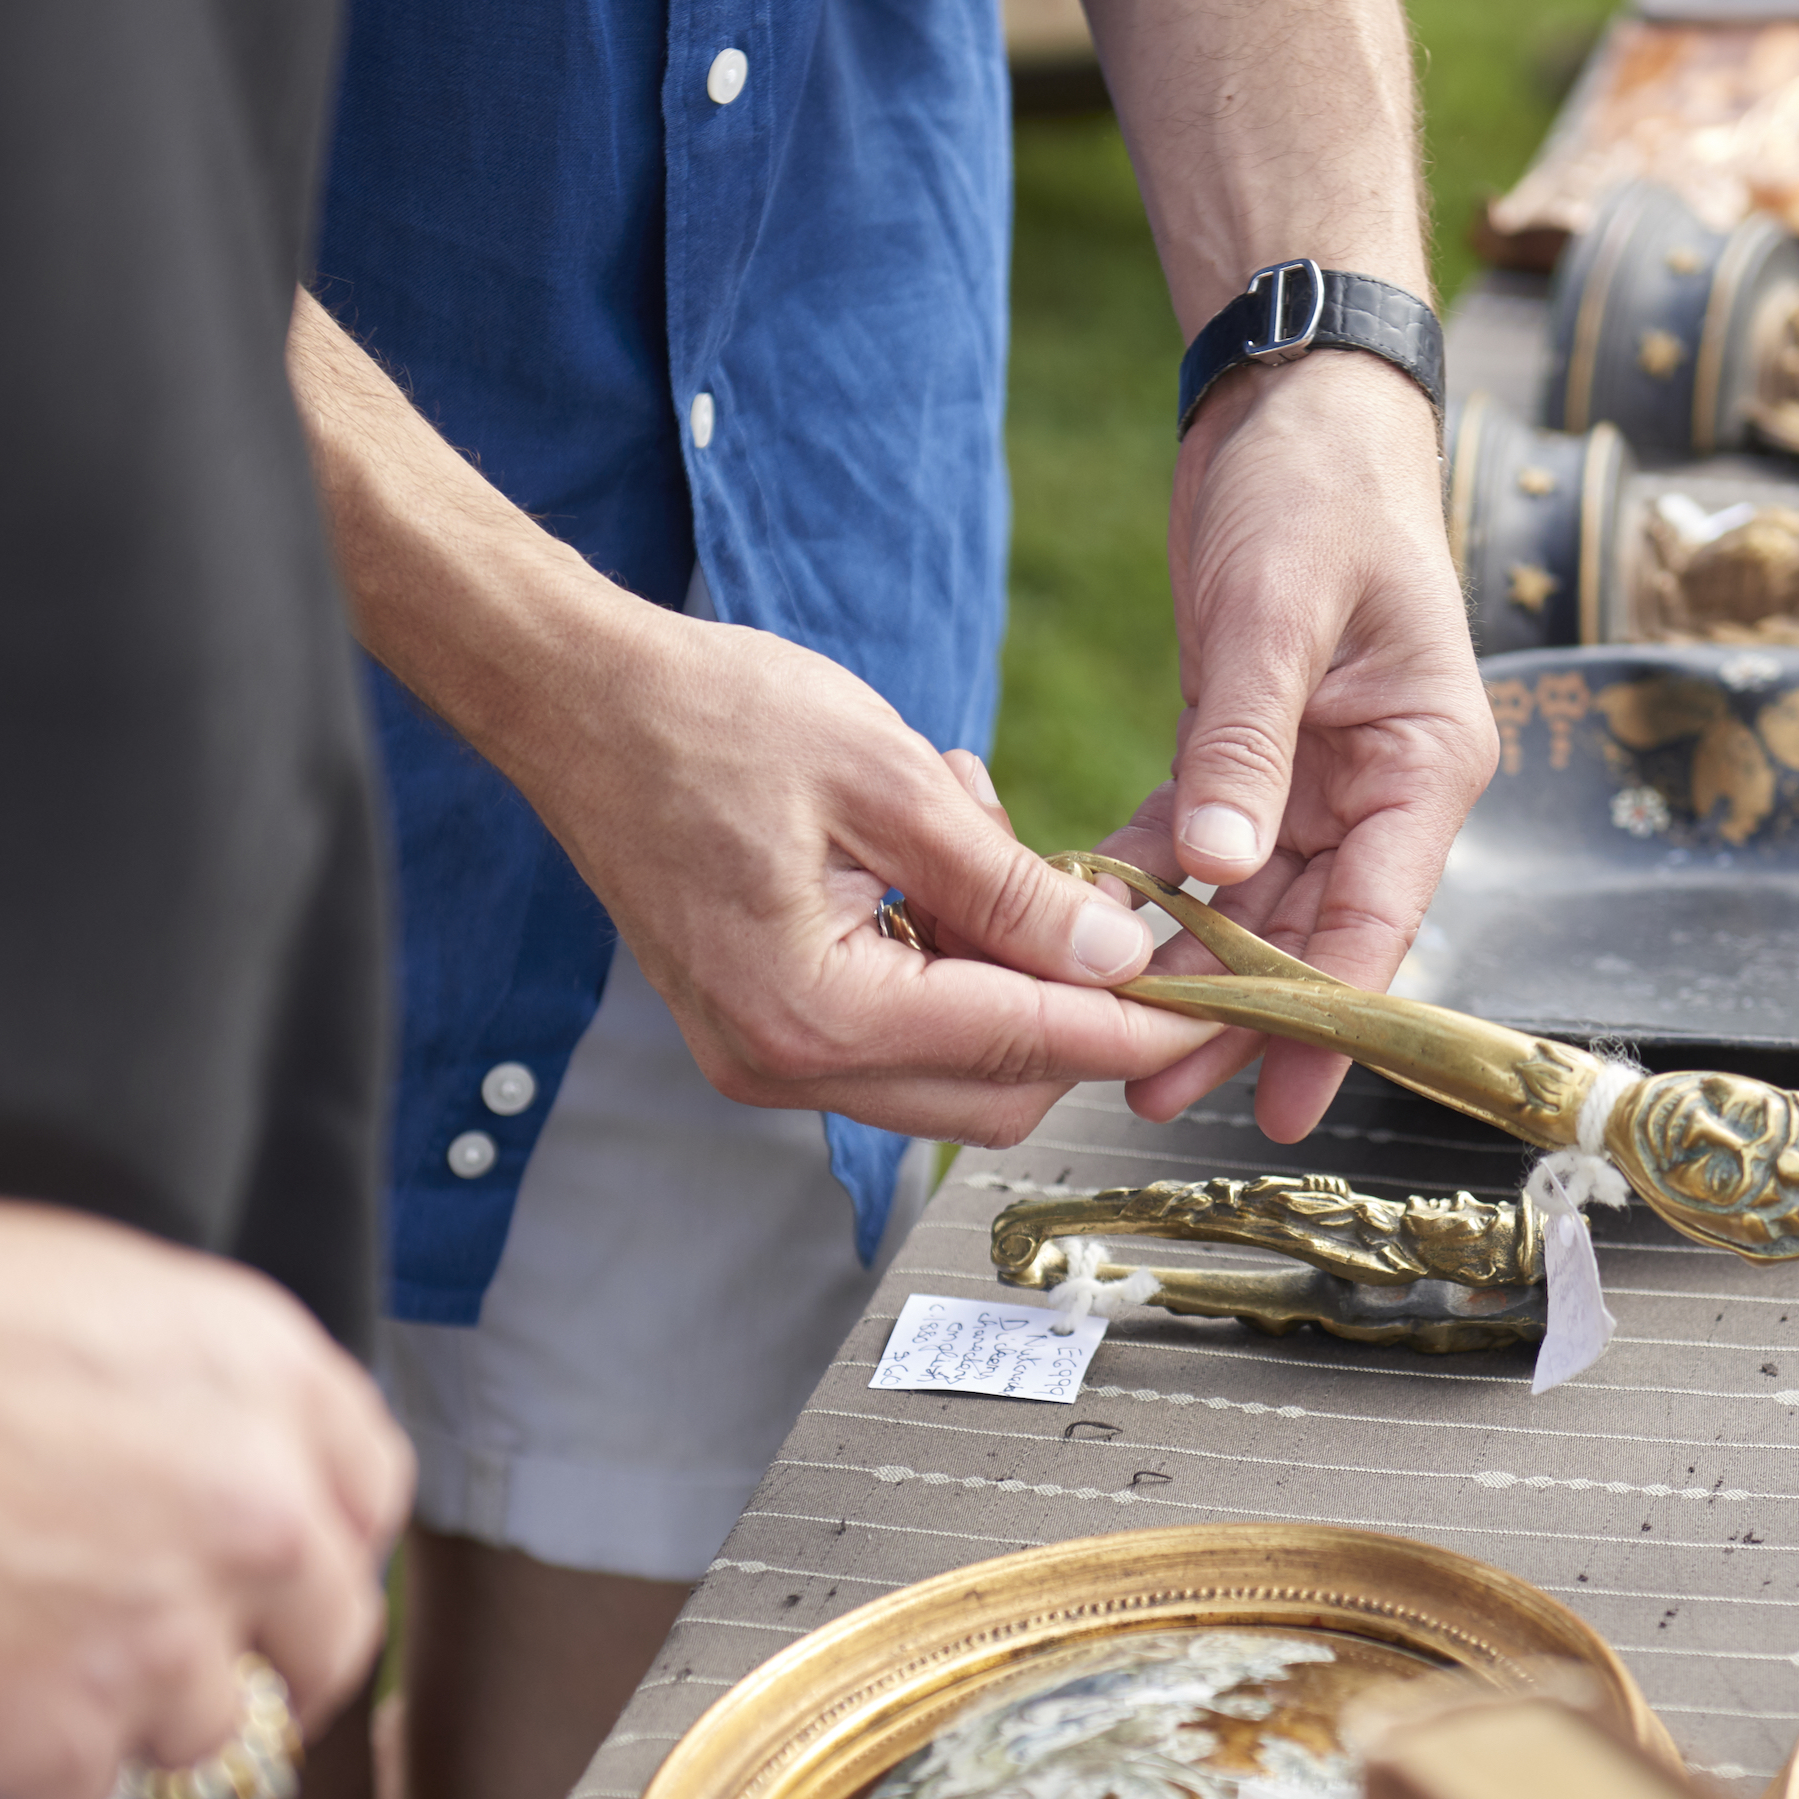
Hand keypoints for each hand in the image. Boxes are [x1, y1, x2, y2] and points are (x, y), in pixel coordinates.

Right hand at [0, 1172, 410, 1798]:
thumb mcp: (123, 1297)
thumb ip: (208, 1401)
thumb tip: (210, 1482)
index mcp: (282, 1391)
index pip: (367, 1504)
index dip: (312, 1551)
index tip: (264, 1578)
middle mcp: (262, 1523)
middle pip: (325, 1646)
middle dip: (263, 1667)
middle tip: (171, 1668)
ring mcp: (169, 1644)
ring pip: (206, 1740)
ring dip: (131, 1722)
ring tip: (22, 1667)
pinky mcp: (58, 1743)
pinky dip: (27, 1776)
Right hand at [523, 609, 1217, 1146]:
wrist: (578, 704)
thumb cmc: (714, 720)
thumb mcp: (893, 784)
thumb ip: (1012, 887)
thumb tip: (1119, 958)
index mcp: (816, 1012)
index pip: (1024, 1044)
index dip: (1135, 1022)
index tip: (1220, 994)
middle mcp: (786, 1065)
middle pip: (997, 1094)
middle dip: (1074, 1009)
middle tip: (1107, 899)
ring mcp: (767, 1060)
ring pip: (954, 1073)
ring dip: (1008, 982)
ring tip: (979, 842)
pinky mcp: (763, 1033)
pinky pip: (898, 1037)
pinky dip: (950, 969)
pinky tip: (933, 864)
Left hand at [1102, 350, 1493, 1139]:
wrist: (1292, 400)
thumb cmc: (1314, 488)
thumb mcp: (1274, 615)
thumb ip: (1247, 746)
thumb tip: (1224, 872)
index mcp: (1426, 762)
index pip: (1378, 921)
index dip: (1326, 1024)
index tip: (1276, 1103)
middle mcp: (1384, 784)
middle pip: (1310, 934)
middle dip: (1232, 1014)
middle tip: (1148, 1085)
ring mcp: (1323, 774)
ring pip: (1254, 905)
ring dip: (1187, 967)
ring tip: (1110, 1036)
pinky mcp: (1257, 751)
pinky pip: (1209, 846)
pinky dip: (1156, 887)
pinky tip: (1094, 930)